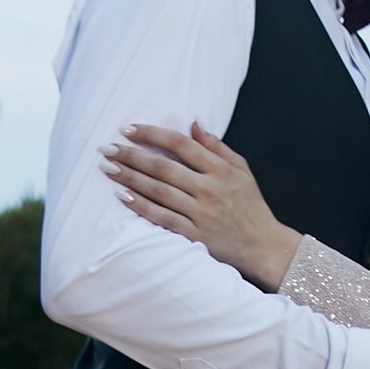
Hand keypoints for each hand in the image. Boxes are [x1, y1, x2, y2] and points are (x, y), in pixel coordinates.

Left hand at [104, 121, 298, 291]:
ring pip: (158, 191)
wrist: (262, 244)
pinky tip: (123, 195)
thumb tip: (193, 124)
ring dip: (130, 178)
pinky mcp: (195, 234)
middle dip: (131, 155)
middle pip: (163, 167)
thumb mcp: (241, 170)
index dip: (152, 134)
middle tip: (107, 148)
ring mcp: (201, 212)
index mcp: (220, 169)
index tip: (128, 129)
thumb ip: (216, 147)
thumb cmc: (249, 205)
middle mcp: (209, 189)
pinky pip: (162, 218)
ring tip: (107, 168)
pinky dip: (141, 206)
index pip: (180, 144)